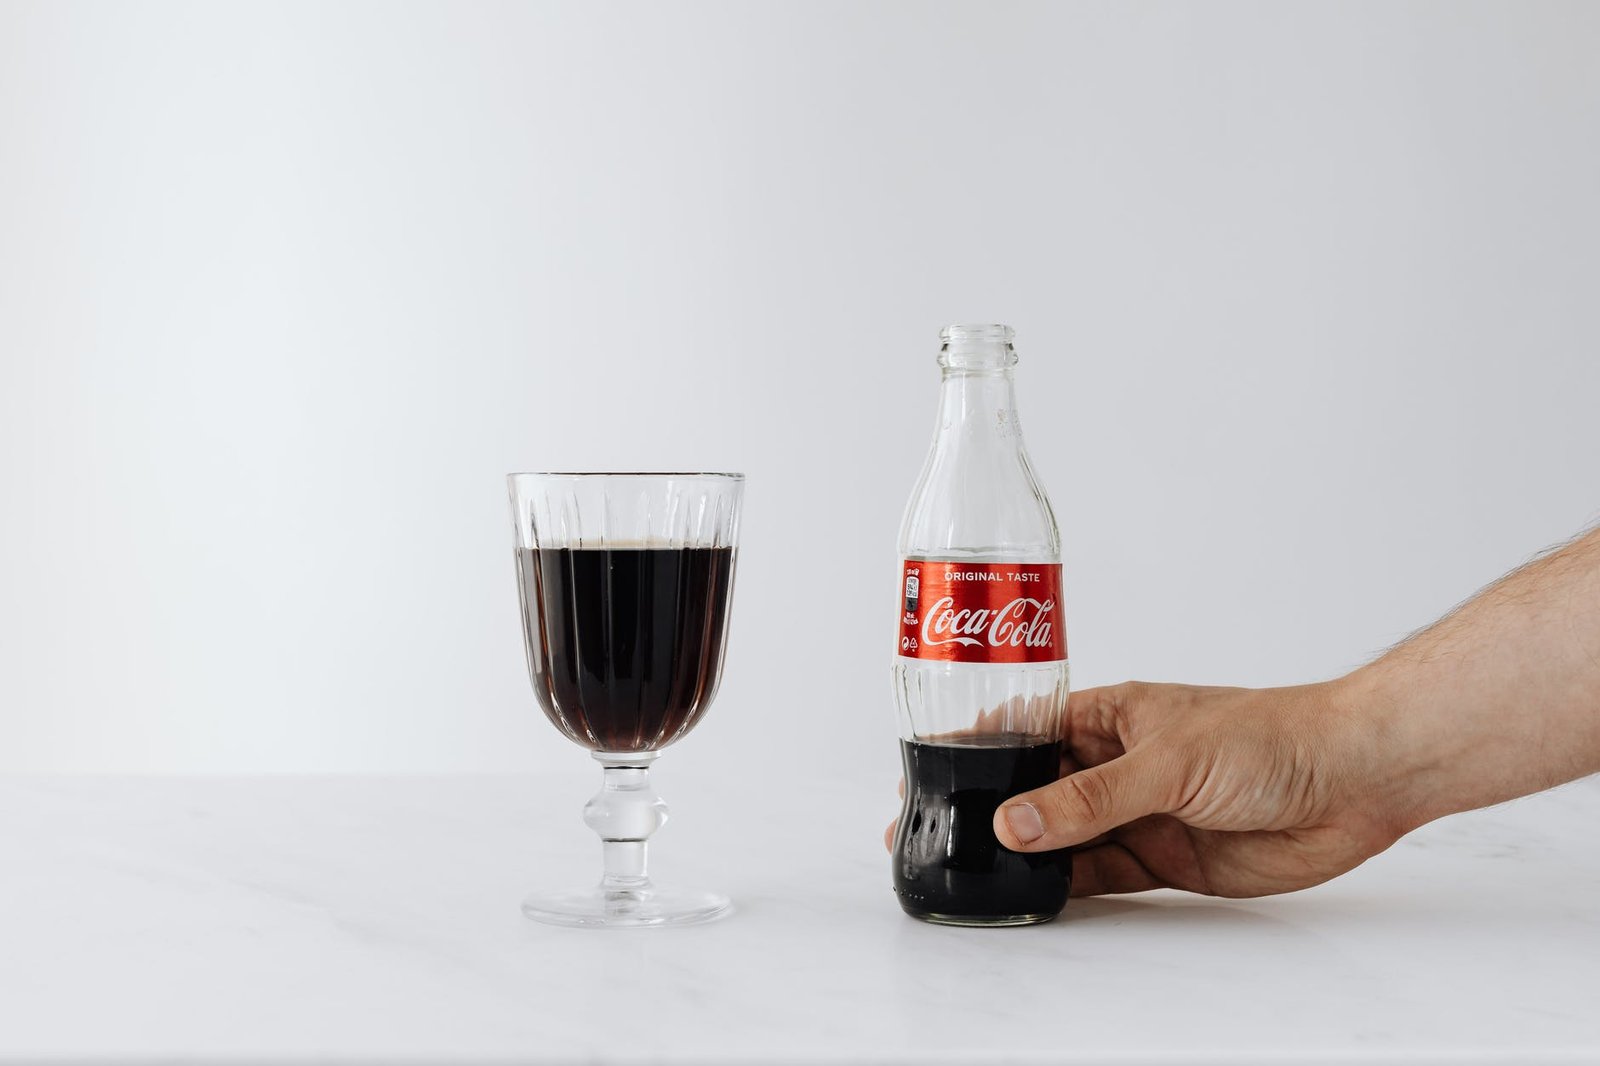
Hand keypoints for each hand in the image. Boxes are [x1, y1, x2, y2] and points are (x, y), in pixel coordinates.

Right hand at [886, 679, 1412, 897]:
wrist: (1352, 781)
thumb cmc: (1271, 736)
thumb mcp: (1168, 761)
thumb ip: (1090, 798)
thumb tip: (1015, 820)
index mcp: (1111, 715)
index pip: (1025, 728)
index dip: (975, 750)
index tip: (926, 771)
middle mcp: (1118, 763)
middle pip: (1036, 789)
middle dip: (988, 809)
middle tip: (933, 832)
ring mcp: (1139, 812)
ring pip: (1063, 837)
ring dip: (1024, 852)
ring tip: (970, 868)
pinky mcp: (1165, 858)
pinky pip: (1100, 874)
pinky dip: (1066, 885)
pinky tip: (1031, 891)